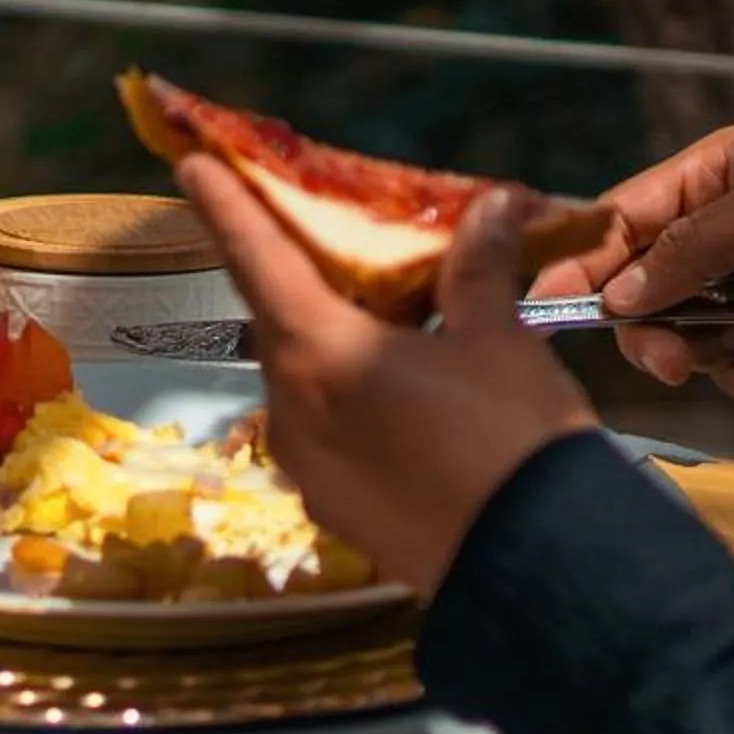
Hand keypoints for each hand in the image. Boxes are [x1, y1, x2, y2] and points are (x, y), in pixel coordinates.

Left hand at [177, 157, 597, 598]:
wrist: (540, 568)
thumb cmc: (515, 445)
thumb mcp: (499, 338)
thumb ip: (477, 269)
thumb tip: (487, 210)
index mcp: (317, 354)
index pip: (258, 259)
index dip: (227, 207)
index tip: (193, 165)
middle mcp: (291, 412)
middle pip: (283, 324)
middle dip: (309, 284)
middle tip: (342, 251)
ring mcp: (306, 469)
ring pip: (305, 384)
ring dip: (339, 351)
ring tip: (403, 331)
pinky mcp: (333, 510)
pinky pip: (328, 437)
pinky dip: (353, 407)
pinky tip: (409, 403)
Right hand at [530, 123, 733, 397]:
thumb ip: (684, 252)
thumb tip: (615, 298)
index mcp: (713, 178)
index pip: (621, 220)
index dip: (580, 263)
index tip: (542, 307)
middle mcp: (725, 230)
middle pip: (644, 290)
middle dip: (654, 329)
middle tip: (668, 361)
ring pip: (689, 335)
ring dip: (716, 350)